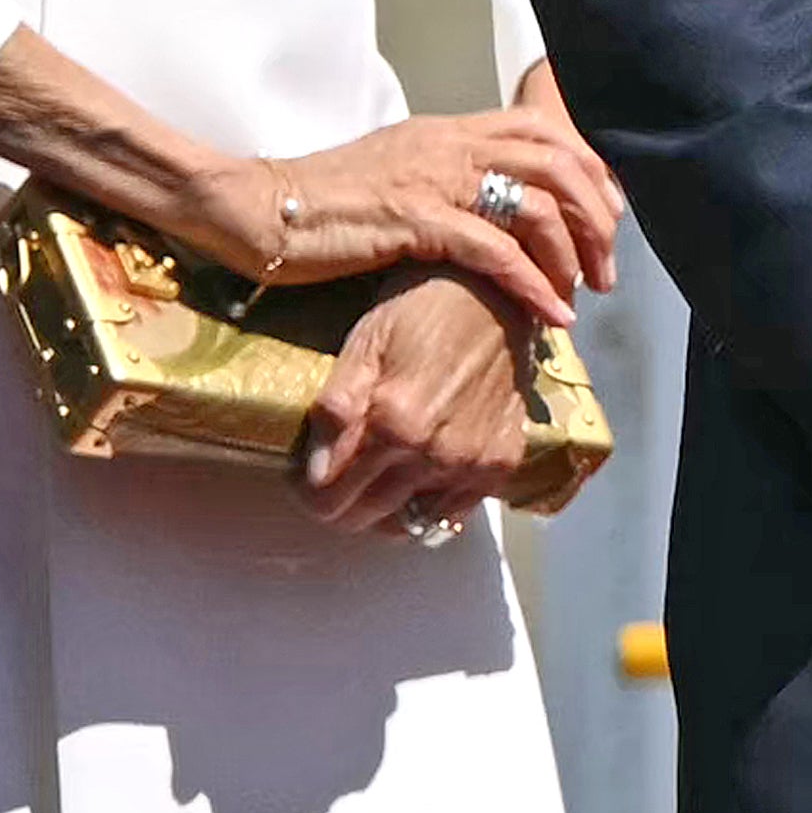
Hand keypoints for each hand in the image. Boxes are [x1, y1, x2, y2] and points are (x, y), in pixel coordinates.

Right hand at [189, 107, 625, 325]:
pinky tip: (552, 312)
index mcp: (448, 130)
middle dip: (597, 216)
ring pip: (536, 204)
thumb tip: (493, 207)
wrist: (254, 207)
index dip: (589, 171)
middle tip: (607, 267)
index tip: (608, 217)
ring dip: (573, 253)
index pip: (544, 131)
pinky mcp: (412, 219)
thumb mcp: (396, 172)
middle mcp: (448, 144)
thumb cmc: (321, 202)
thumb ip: (444, 177)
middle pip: (557, 163)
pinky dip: (533, 282)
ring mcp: (431, 178)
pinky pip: (493, 249)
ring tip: (585, 295)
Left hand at [300, 272, 543, 534]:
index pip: (330, 496)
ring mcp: (471, 462)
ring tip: (379, 477)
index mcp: (393, 421)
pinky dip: (430, 503)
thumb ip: (337, 409)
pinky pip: (454, 512)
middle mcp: (434, 452)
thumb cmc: (424, 307)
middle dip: (341, 503)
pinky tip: (420, 474)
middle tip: (339, 477)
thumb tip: (317, 474)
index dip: (311, 491)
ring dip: (386, 507)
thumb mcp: (365, 343)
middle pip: (365, 516)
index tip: (309, 476)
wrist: (496, 291)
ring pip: (409, 521)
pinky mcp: (501, 463)